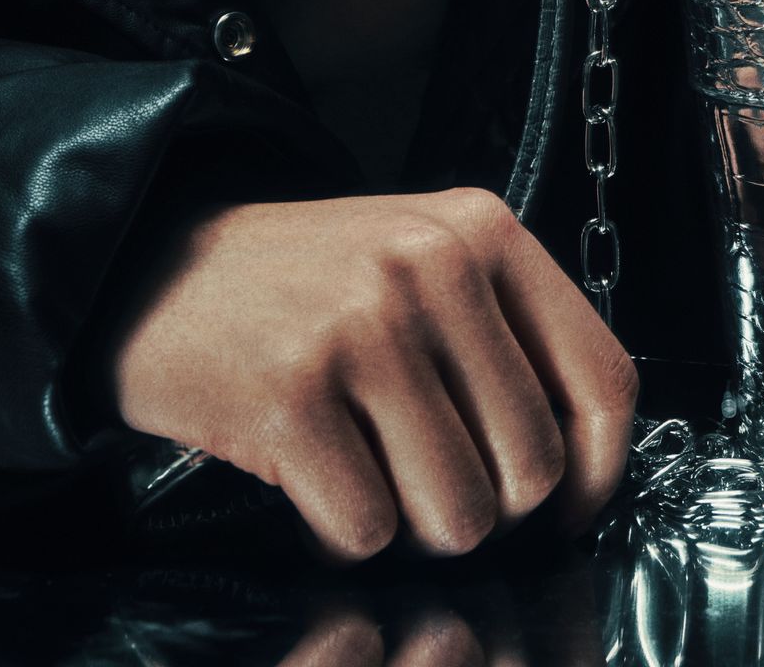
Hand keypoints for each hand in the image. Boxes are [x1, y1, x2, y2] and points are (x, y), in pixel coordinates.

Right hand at [109, 187, 637, 561]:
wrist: (157, 271)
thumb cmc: (308, 286)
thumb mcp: (425, 263)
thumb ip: (509, 336)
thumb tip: (584, 469)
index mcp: (483, 229)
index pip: (606, 379)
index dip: (598, 474)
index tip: (566, 510)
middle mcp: (432, 265)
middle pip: (532, 470)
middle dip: (483, 507)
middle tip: (421, 479)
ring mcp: (363, 327)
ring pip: (457, 517)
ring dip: (410, 525)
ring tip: (364, 468)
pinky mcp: (292, 394)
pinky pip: (366, 532)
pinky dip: (338, 532)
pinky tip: (310, 476)